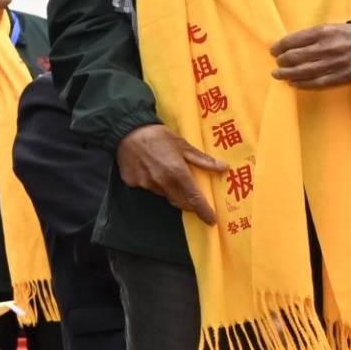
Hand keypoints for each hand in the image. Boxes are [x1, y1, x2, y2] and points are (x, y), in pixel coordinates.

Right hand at [116, 125, 230, 220]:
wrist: (126, 129)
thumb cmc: (159, 136)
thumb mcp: (183, 145)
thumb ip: (203, 160)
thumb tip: (224, 168)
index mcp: (177, 173)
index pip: (194, 199)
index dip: (204, 211)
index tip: (211, 220)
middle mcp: (162, 182)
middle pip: (179, 202)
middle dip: (188, 202)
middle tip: (191, 195)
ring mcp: (145, 184)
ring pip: (163, 194)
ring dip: (169, 189)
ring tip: (164, 173)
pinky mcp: (132, 182)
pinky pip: (146, 187)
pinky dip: (151, 182)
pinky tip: (148, 169)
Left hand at [272, 23, 350, 88]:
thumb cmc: (346, 35)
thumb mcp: (328, 27)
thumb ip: (309, 35)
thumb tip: (286, 45)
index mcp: (322, 33)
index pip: (293, 41)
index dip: (279, 47)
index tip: (273, 51)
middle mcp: (327, 48)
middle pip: (296, 57)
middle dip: (282, 61)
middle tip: (277, 63)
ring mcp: (334, 63)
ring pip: (304, 71)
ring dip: (287, 74)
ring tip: (278, 74)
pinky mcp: (341, 76)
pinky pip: (318, 82)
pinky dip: (303, 84)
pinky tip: (293, 83)